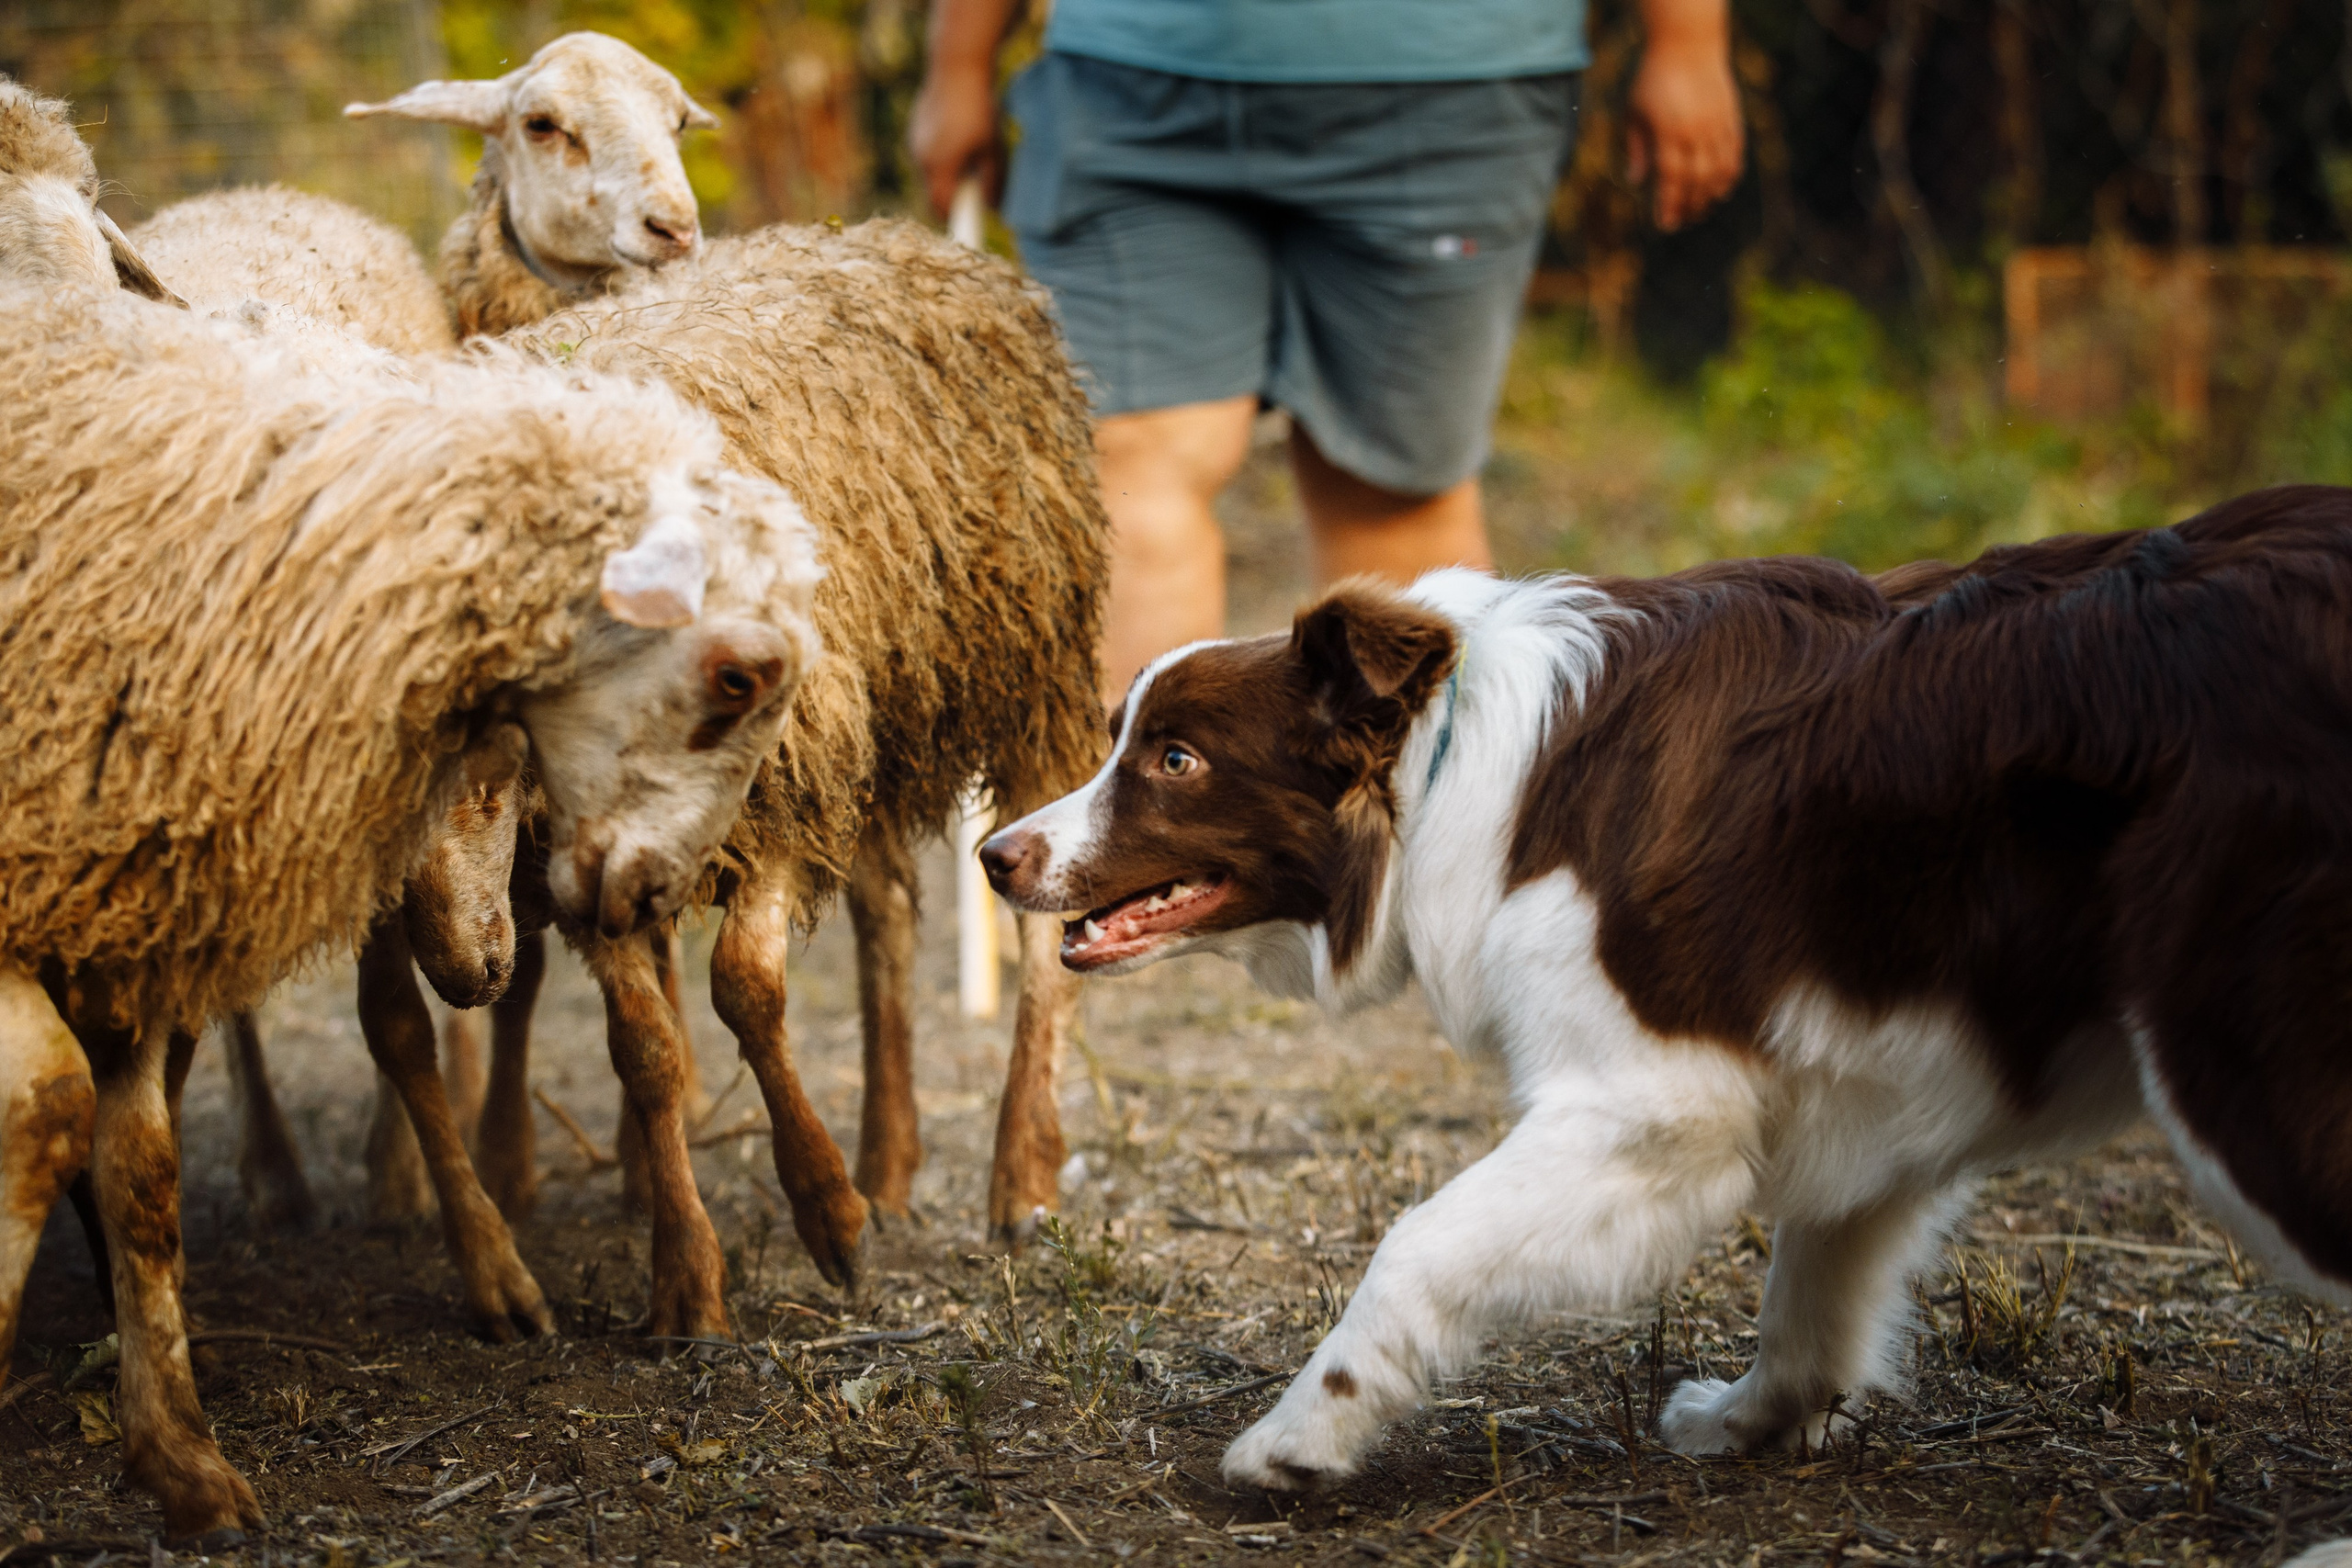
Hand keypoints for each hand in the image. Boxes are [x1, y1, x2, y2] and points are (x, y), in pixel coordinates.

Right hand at [908, 61, 1002, 217]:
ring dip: (945, 180)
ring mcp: (915, 144)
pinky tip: (957, 144)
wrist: (956, 68)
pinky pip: (925, 158)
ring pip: (928, 177)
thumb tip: (993, 208)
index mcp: (941, 166)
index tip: (968, 229)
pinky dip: (939, 162)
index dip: (955, 221)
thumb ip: (993, 182)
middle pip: (933, 195)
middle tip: (973, 198)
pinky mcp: (913, 132)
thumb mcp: (993, 149)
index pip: (943, 208)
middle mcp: (922, 159)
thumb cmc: (980, 109)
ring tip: (968, 163)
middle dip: (950, 202)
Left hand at [1625, 35, 1744, 230]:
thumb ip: (1638, 148)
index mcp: (1670, 133)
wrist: (1688, 45)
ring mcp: (1718, 126)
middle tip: (1681, 222)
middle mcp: (1697, 132)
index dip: (1670, 205)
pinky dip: (1729, 177)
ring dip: (1710, 197)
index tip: (1665, 224)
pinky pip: (1734, 155)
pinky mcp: (1732, 119)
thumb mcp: (1635, 112)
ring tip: (1700, 211)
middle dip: (1690, 207)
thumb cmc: (1654, 79)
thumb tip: (1636, 182)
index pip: (1672, 179)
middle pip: (1698, 182)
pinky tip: (1721, 190)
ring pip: (1720, 172)